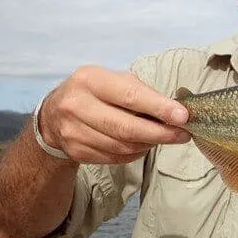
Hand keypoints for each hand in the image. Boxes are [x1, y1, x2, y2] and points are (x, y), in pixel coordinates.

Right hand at [38, 65, 190, 163]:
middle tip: (183, 134)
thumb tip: (176, 111)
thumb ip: (142, 93)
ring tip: (165, 137)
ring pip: (123, 146)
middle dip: (161, 133)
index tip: (183, 116)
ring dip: (150, 144)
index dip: (159, 108)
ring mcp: (74, 131)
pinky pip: (116, 158)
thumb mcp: (114, 81)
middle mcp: (77, 105)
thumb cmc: (95, 93)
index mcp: (90, 80)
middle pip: (126, 128)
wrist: (53, 114)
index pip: (130, 96)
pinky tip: (144, 144)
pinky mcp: (76, 151)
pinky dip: (136, 153)